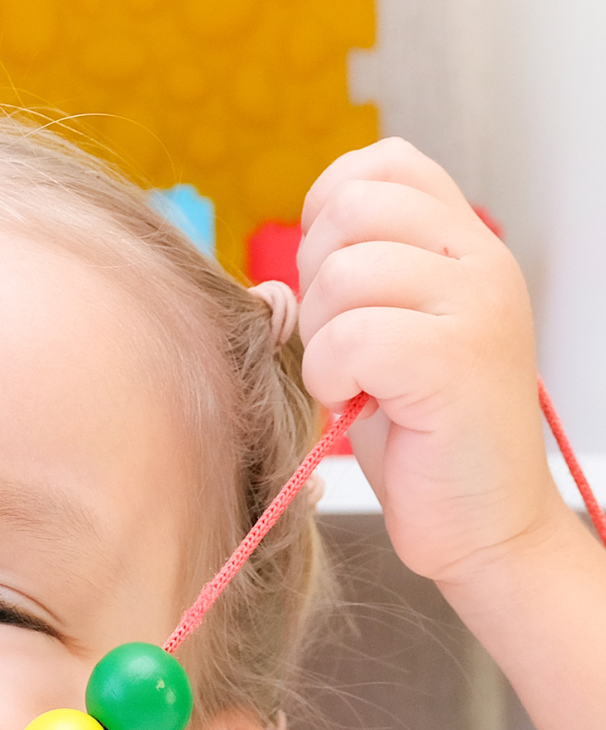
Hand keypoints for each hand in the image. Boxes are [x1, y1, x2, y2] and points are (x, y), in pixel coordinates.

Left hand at [296, 138, 567, 588]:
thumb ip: (362, 273)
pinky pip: (351, 337)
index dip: (328, 214)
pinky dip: (333, 376)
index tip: (332, 285)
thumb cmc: (420, 436)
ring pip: (344, 275)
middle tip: (345, 349)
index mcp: (465, 242)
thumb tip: (293, 246)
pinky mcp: (454, 361)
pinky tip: (359, 403)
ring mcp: (475, 306)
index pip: (382, 165)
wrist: (479, 522)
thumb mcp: (392, 330)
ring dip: (323, 340)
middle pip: (351, 212)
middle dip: (318, 284)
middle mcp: (480, 260)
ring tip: (357, 382)